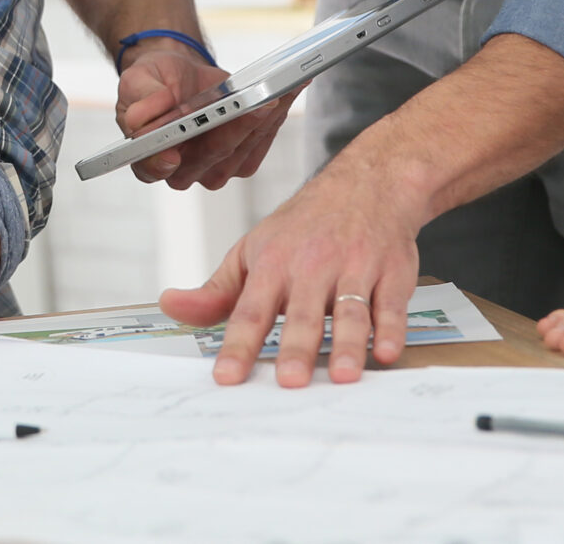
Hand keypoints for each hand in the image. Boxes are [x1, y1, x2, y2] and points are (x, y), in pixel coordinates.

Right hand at [115, 39, 295, 189]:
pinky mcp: (241, 161)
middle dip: (238, 126)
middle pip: (211, 154)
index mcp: (147, 156)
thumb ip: (140, 96)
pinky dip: (275, 116)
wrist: (180, 78)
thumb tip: (144, 118)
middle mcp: (182, 170)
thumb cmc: (156, 82)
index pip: (152, 167)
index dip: (163, 162)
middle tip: (259, 101)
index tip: (175, 153)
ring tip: (282, 87)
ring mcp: (214, 169)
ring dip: (266, 117)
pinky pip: (260, 142)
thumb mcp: (138, 79)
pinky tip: (285, 92)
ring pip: (242, 148)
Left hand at [159, 155, 421, 387]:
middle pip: (302, 313)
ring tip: (342, 375)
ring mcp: (354, 269)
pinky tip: (387, 352)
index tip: (226, 378)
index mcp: (273, 264)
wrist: (367, 182)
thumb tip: (171, 306)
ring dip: (347, 344)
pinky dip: (391, 328)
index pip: (250, 310)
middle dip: (296, 347)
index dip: (238, 345)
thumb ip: (217, 290)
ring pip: (350, 311)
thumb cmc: (304, 227)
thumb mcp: (253, 250)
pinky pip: (392, 304)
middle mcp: (313, 266)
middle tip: (289, 382)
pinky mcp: (391, 273)